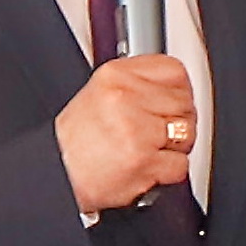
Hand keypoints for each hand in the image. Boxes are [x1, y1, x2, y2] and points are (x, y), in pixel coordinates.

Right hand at [54, 55, 195, 213]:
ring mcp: (135, 128)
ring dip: (175, 148)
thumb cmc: (77, 141)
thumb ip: (138, 86)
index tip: (174, 104)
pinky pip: (180, 164)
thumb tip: (178, 89)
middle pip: (184, 103)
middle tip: (158, 134)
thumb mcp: (100, 93)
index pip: (174, 71)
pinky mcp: (143, 159)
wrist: (58, 174)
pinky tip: (147, 168)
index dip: (181, 91)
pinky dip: (168, 172)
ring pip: (187, 133)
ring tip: (150, 151)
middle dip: (179, 122)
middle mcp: (125, 97)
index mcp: (115, 75)